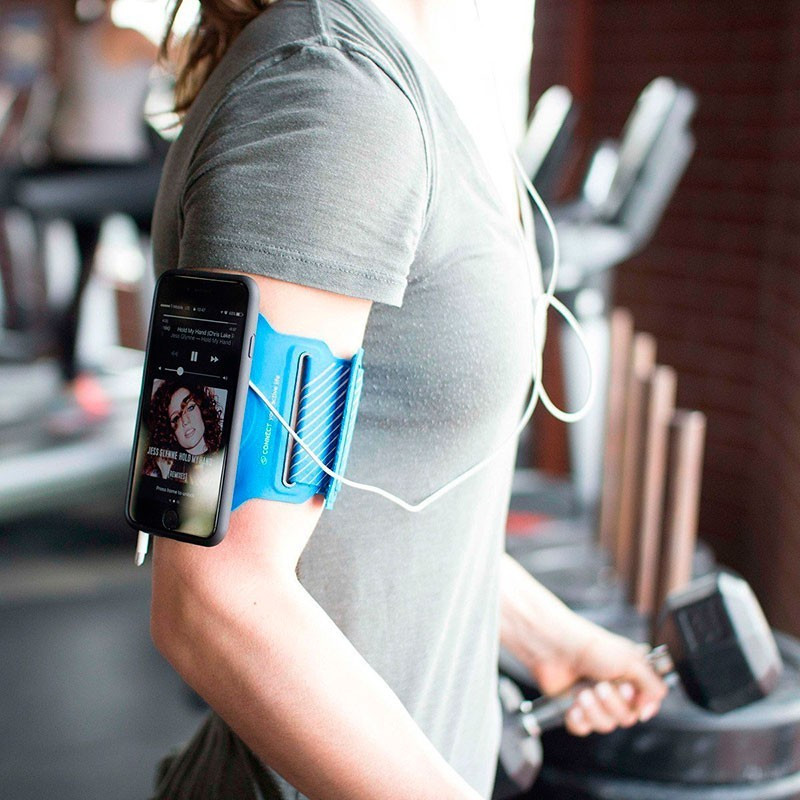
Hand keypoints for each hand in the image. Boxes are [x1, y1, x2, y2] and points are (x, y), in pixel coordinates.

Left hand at [531, 624, 667, 736]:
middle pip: (627, 718)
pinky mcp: (574, 707)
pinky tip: (574, 704)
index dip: (641, 705)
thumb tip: (651, 709)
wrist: (555, 647)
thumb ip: (653, 686)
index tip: (632, 695)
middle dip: (613, 705)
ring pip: (605, 725)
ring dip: (595, 710)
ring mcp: (594, 699)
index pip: (648, 704)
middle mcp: (614, 689)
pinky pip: (583, 728)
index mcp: (631, 676)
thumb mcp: (632, 661)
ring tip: (584, 692)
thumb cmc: (591, 646)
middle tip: (602, 686)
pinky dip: (578, 719)